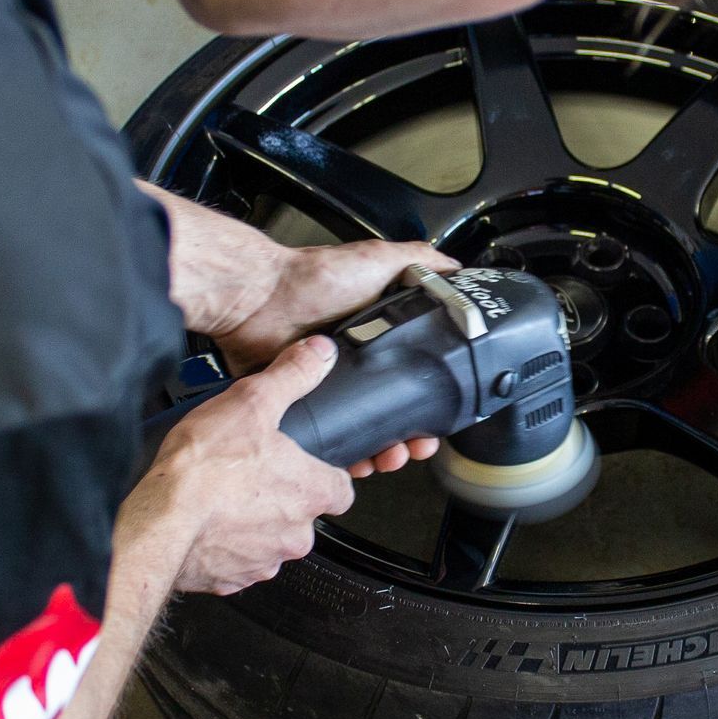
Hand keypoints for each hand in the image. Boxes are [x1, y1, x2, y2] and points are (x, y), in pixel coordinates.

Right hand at [133, 336, 354, 595]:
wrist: (157, 522)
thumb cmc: (203, 470)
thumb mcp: (252, 402)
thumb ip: (291, 376)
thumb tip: (317, 355)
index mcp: (312, 493)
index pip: (342, 489)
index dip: (324, 474)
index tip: (304, 464)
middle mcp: (295, 535)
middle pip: (303, 515)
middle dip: (282, 498)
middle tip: (251, 473)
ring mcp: (263, 562)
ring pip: (269, 540)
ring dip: (251, 522)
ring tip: (222, 495)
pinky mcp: (229, 580)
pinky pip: (235, 561)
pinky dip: (223, 545)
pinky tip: (203, 520)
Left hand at [219, 237, 462, 476]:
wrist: (260, 298)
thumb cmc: (313, 277)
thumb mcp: (379, 258)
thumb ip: (420, 262)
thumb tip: (457, 272)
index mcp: (375, 332)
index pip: (411, 374)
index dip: (428, 400)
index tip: (437, 420)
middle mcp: (352, 360)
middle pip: (388, 408)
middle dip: (407, 434)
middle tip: (416, 446)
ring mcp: (325, 383)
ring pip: (359, 428)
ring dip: (379, 448)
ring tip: (389, 457)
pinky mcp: (299, 399)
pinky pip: (323, 435)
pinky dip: (339, 452)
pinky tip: (355, 460)